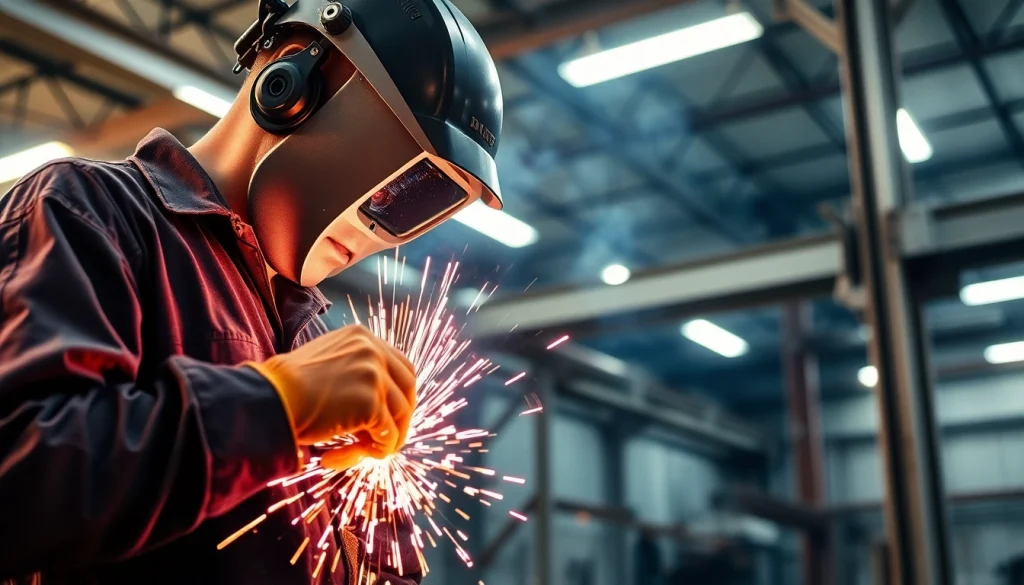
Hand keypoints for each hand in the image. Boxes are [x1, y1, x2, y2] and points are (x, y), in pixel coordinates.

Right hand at [248, 324, 416, 468]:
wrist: (268, 399)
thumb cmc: (286, 390)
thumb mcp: (326, 365)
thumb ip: (354, 373)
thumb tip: (380, 406)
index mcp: (362, 336)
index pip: (402, 367)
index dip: (402, 396)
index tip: (392, 417)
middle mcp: (373, 350)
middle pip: (409, 390)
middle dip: (401, 420)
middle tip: (382, 442)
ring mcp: (375, 375)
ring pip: (400, 418)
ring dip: (380, 441)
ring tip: (351, 452)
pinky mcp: (372, 403)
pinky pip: (388, 437)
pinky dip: (372, 452)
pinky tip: (338, 455)